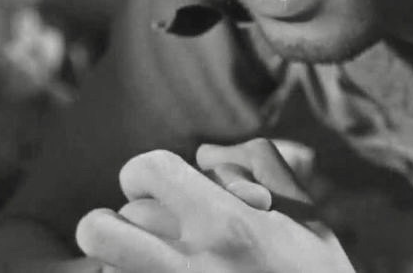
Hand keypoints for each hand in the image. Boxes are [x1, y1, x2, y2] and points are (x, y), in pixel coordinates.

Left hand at [75, 143, 354, 272]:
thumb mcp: (307, 221)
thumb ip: (263, 171)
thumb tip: (206, 152)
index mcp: (228, 224)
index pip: (148, 171)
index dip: (144, 172)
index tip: (154, 184)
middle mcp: (192, 265)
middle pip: (107, 227)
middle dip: (116, 223)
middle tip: (136, 230)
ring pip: (104, 270)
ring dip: (116, 262)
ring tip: (141, 263)